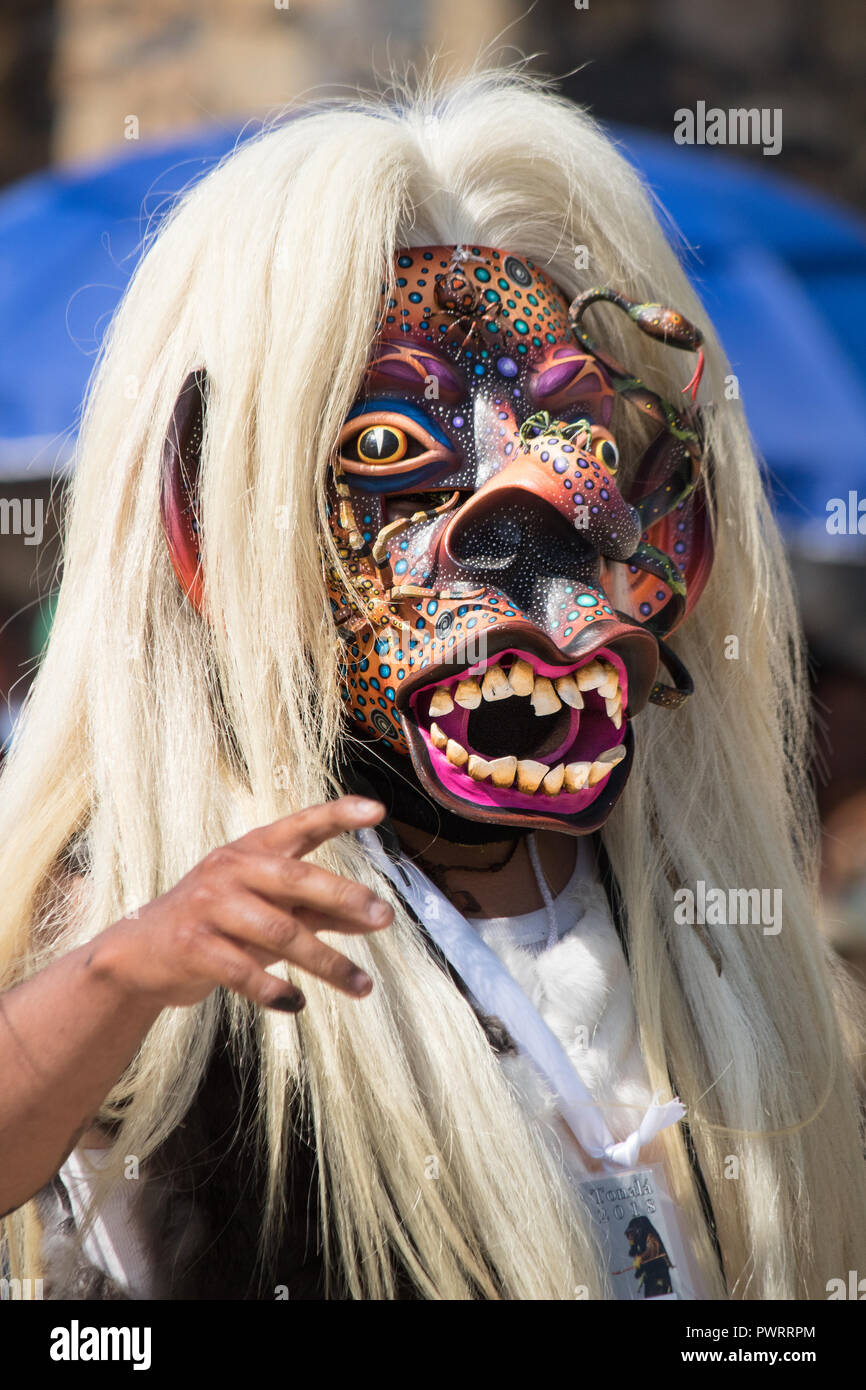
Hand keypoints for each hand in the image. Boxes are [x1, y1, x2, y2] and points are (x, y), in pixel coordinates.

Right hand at [92, 797, 391, 1013]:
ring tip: (363, 986)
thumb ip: (318, 909)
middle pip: (297, 879)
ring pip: (280, 933)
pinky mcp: (193, 947)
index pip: (300, 824)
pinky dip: (275, 989)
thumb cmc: (220, 925)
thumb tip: (374, 917)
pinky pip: (244, 970)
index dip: (338, 814)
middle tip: (385, 917)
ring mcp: (209, 906)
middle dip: (345, 898)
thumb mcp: (268, 907)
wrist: (142, 955)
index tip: (378, 810)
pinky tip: (297, 1004)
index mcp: (252, 850)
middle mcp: (231, 869)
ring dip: (327, 963)